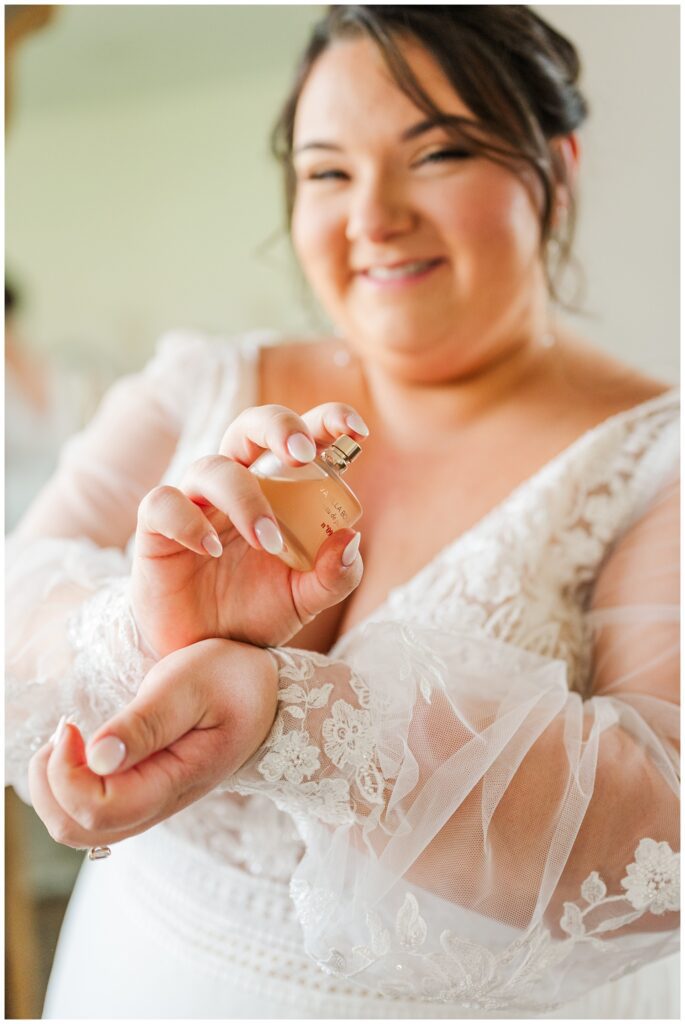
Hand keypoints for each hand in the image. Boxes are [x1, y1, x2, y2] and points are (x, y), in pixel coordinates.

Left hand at [28, 638, 277, 848]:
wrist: (264, 690)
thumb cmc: (230, 678)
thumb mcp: (189, 685)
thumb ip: (145, 723)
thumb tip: (96, 757)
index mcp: (176, 781)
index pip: (99, 810)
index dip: (67, 774)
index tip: (71, 725)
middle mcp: (160, 805)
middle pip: (79, 830)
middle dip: (50, 785)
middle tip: (65, 731)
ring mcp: (150, 803)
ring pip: (79, 828)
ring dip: (54, 788)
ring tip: (68, 738)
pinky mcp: (142, 793)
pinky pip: (91, 812)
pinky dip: (67, 786)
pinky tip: (80, 747)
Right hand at [131, 402, 366, 655]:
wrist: (202, 651)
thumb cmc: (256, 612)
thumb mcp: (306, 599)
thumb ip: (335, 575)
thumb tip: (350, 539)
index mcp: (280, 489)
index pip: (303, 437)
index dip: (328, 420)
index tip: (356, 430)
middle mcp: (238, 483)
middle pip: (250, 426)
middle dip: (279, 428)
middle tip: (302, 454)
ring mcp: (196, 501)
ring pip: (213, 468)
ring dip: (246, 499)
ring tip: (267, 541)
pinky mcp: (157, 526)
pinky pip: (165, 503)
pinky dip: (189, 522)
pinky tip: (209, 549)